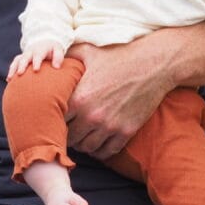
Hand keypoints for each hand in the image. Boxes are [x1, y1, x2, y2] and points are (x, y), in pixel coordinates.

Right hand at [7, 40, 63, 78]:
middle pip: (25, 58)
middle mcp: (30, 52)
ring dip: (13, 69)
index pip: (38, 55)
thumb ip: (58, 57)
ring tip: (10, 78)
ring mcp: (24, 55)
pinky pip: (14, 64)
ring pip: (17, 60)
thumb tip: (56, 67)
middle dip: (22, 65)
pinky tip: (8, 80)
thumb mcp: (58, 49)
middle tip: (20, 73)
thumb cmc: (52, 49)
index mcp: (40, 49)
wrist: (44, 42)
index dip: (36, 62)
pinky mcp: (20, 59)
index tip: (36, 70)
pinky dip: (11, 71)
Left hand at [65, 39, 173, 159]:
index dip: (54, 118)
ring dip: (83, 143)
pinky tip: (99, 142)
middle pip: (70, 138)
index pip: (57, 119)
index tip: (57, 116)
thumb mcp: (88, 52)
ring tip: (83, 135)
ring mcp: (110, 126)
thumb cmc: (119, 57)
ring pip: (87, 148)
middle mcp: (92, 116)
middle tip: (68, 129)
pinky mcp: (126, 132)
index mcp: (79, 97)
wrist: (151, 65)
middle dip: (67, 134)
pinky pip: (107, 152)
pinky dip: (101, 150)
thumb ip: (67, 56)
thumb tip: (52, 60)